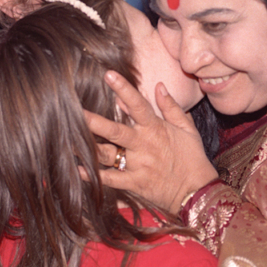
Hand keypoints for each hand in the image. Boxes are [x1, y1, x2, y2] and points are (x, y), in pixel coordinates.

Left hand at [85, 71, 217, 213]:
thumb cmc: (193, 158)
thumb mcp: (187, 129)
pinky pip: (110, 179)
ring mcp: (137, 165)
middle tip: (75, 111)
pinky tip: (78, 169)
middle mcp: (143, 145)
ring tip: (68, 139)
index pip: (138, 104)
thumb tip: (159, 85)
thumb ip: (171, 107)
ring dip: (88, 147)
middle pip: (115, 130)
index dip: (123, 88)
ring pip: (107, 154)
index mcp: (155, 129)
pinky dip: (93, 175)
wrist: (198, 191)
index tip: (108, 74)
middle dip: (94, 121)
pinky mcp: (134, 183)